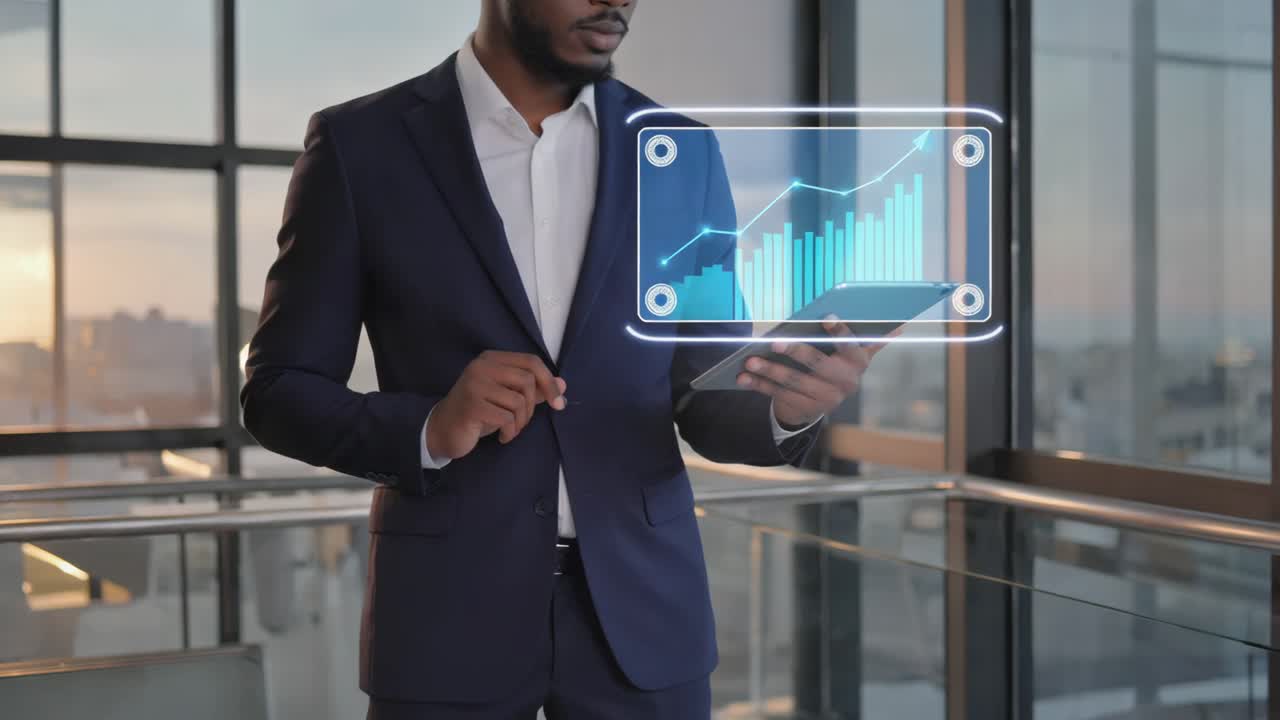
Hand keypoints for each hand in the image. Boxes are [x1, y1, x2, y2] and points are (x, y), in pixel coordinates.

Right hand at [426, 351, 566, 460]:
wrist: (442, 429)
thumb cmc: (478, 412)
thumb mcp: (507, 398)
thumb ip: (533, 390)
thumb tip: (562, 385)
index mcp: (492, 359)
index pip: (531, 361)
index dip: (549, 382)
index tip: (558, 403)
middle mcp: (482, 367)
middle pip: (527, 380)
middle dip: (532, 407)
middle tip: (521, 422)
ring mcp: (474, 385)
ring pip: (519, 401)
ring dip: (521, 422)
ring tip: (510, 429)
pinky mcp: (471, 406)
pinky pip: (506, 418)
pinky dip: (510, 431)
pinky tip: (502, 436)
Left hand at [736, 319, 897, 427]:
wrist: (823, 400)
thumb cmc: (837, 363)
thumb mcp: (855, 352)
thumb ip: (872, 339)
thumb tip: (899, 326)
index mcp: (858, 363)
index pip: (851, 346)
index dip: (840, 333)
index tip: (826, 317)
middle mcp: (845, 383)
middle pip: (818, 365)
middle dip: (795, 353)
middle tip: (774, 342)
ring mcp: (824, 399)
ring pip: (793, 382)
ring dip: (769, 371)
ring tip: (750, 360)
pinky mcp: (804, 409)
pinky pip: (778, 395)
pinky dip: (758, 385)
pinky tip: (743, 377)